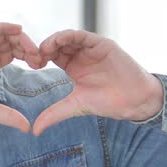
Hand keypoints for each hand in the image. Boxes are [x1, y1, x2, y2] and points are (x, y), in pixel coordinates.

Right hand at [0, 23, 43, 132]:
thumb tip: (27, 128)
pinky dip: (4, 27)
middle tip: (40, 58)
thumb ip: (6, 115)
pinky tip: (18, 30)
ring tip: (33, 49)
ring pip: (3, 33)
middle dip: (28, 48)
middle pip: (12, 42)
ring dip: (20, 38)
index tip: (41, 66)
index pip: (13, 53)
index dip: (28, 57)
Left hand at [32, 29, 163, 135]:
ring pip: (67, 37)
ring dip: (54, 40)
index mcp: (72, 65)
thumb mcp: (76, 106)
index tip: (32, 65)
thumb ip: (54, 114)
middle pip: (57, 44)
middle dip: (44, 48)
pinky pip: (83, 35)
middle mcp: (80, 54)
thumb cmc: (108, 101)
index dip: (40, 57)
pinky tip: (59, 41)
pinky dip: (69, 36)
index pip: (52, 55)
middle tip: (35, 56)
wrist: (135, 100)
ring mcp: (90, 48)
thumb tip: (35, 130)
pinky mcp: (101, 44)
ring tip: (45, 49)